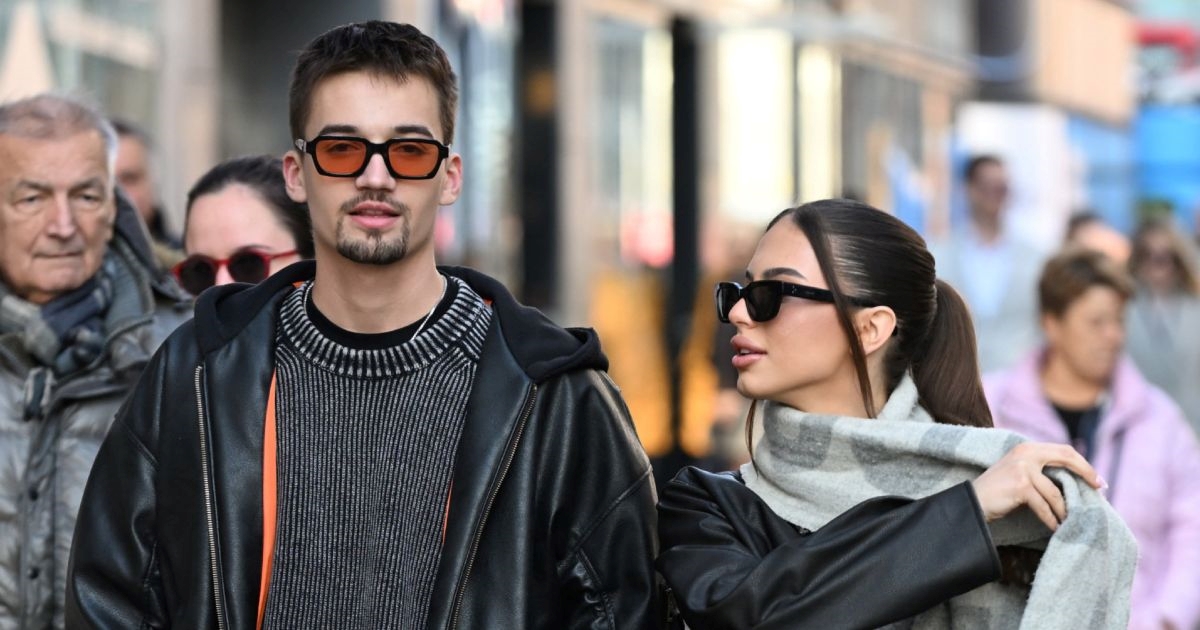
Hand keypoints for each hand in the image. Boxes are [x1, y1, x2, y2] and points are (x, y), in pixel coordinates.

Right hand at [971, 442, 1102, 530]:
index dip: (1083, 464)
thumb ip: (1041, 471)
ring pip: (1055, 493)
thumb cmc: (998, 491)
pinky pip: (1044, 507)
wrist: (972, 501)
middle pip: (1066, 459)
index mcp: (1028, 447)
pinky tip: (1056, 528)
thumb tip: (1073, 482)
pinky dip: (1051, 519)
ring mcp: (1023, 468)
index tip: (1097, 480)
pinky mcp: (1020, 485)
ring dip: (1064, 510)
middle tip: (1100, 490)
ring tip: (1070, 521)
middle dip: (1086, 474)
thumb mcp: (1020, 473)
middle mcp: (1026, 453)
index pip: (1064, 450)